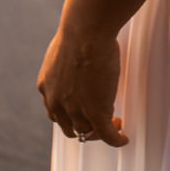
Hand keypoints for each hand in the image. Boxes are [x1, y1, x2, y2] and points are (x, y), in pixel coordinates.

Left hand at [37, 19, 127, 147]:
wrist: (87, 31)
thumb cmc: (80, 31)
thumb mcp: (63, 51)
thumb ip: (66, 64)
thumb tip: (79, 59)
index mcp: (46, 86)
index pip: (55, 112)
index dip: (70, 115)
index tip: (83, 112)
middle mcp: (56, 101)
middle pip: (69, 126)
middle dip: (84, 126)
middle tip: (99, 122)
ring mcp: (75, 109)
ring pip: (87, 132)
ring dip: (101, 132)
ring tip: (114, 125)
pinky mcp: (95, 112)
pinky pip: (107, 135)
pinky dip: (115, 139)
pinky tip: (123, 137)